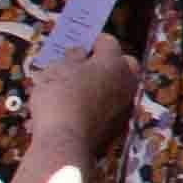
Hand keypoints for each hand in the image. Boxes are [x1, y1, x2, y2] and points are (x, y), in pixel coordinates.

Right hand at [15, 37, 141, 182]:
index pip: (108, 43)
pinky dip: (102, 103)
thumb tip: (78, 54)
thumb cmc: (59, 98)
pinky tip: (83, 106)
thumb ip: (70, 59)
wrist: (65, 141)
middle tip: (86, 63)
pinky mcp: (119, 125)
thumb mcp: (56, 71)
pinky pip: (113, 106)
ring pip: (120, 87)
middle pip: (125, 64)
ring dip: (105, 83)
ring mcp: (125, 105)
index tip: (81, 43)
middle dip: (109, 61)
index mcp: (113, 63)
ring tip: (80, 85)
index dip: (93, 41)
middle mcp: (126, 82)